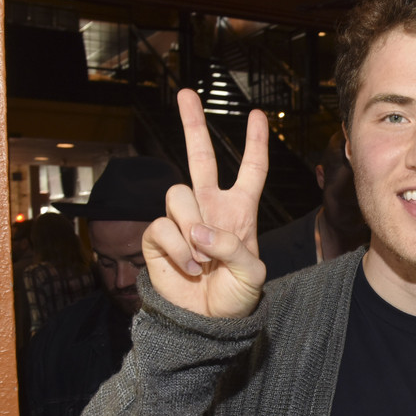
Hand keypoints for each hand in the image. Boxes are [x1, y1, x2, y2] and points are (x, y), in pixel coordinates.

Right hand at [142, 89, 268, 317]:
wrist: (208, 321)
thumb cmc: (237, 296)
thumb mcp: (253, 274)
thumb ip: (234, 246)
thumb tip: (199, 230)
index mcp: (240, 211)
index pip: (250, 171)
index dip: (255, 144)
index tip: (257, 115)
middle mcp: (209, 208)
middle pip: (200, 157)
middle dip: (193, 124)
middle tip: (187, 94)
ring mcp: (182, 220)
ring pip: (178, 194)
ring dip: (192, 227)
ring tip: (203, 259)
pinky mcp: (158, 237)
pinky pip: (163, 226)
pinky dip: (179, 248)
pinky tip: (189, 267)